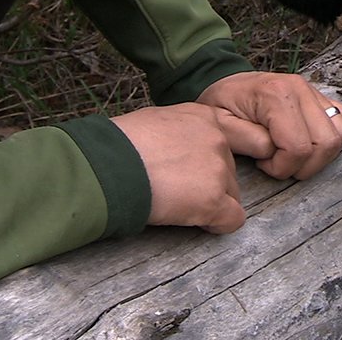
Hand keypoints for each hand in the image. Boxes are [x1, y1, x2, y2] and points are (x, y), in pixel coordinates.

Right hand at [109, 104, 244, 233]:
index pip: (234, 136)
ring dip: (210, 202)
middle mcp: (218, 139)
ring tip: (176, 203)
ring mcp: (218, 169)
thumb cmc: (118, 145)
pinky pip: (233, 220)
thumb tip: (178, 147)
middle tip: (177, 189)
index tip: (203, 168)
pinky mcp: (214, 200)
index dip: (218, 156)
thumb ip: (180, 133)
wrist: (107, 165)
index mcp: (204, 116)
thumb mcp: (155, 122)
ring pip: (232, 195)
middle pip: (230, 170)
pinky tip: (193, 221)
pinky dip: (216, 224)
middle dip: (210, 183)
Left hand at [197, 71, 341, 180]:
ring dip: (320, 156)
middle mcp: (301, 89)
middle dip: (303, 166)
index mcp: (276, 95)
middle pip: (326, 143)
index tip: (263, 164)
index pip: (298, 147)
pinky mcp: (321, 96)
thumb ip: (247, 141)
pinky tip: (308, 142)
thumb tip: (273, 152)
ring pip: (340, 135)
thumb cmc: (223, 104)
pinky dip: (332, 138)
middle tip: (278, 164)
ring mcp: (313, 91)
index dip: (282, 167)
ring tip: (292, 154)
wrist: (227, 80)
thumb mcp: (220, 125)